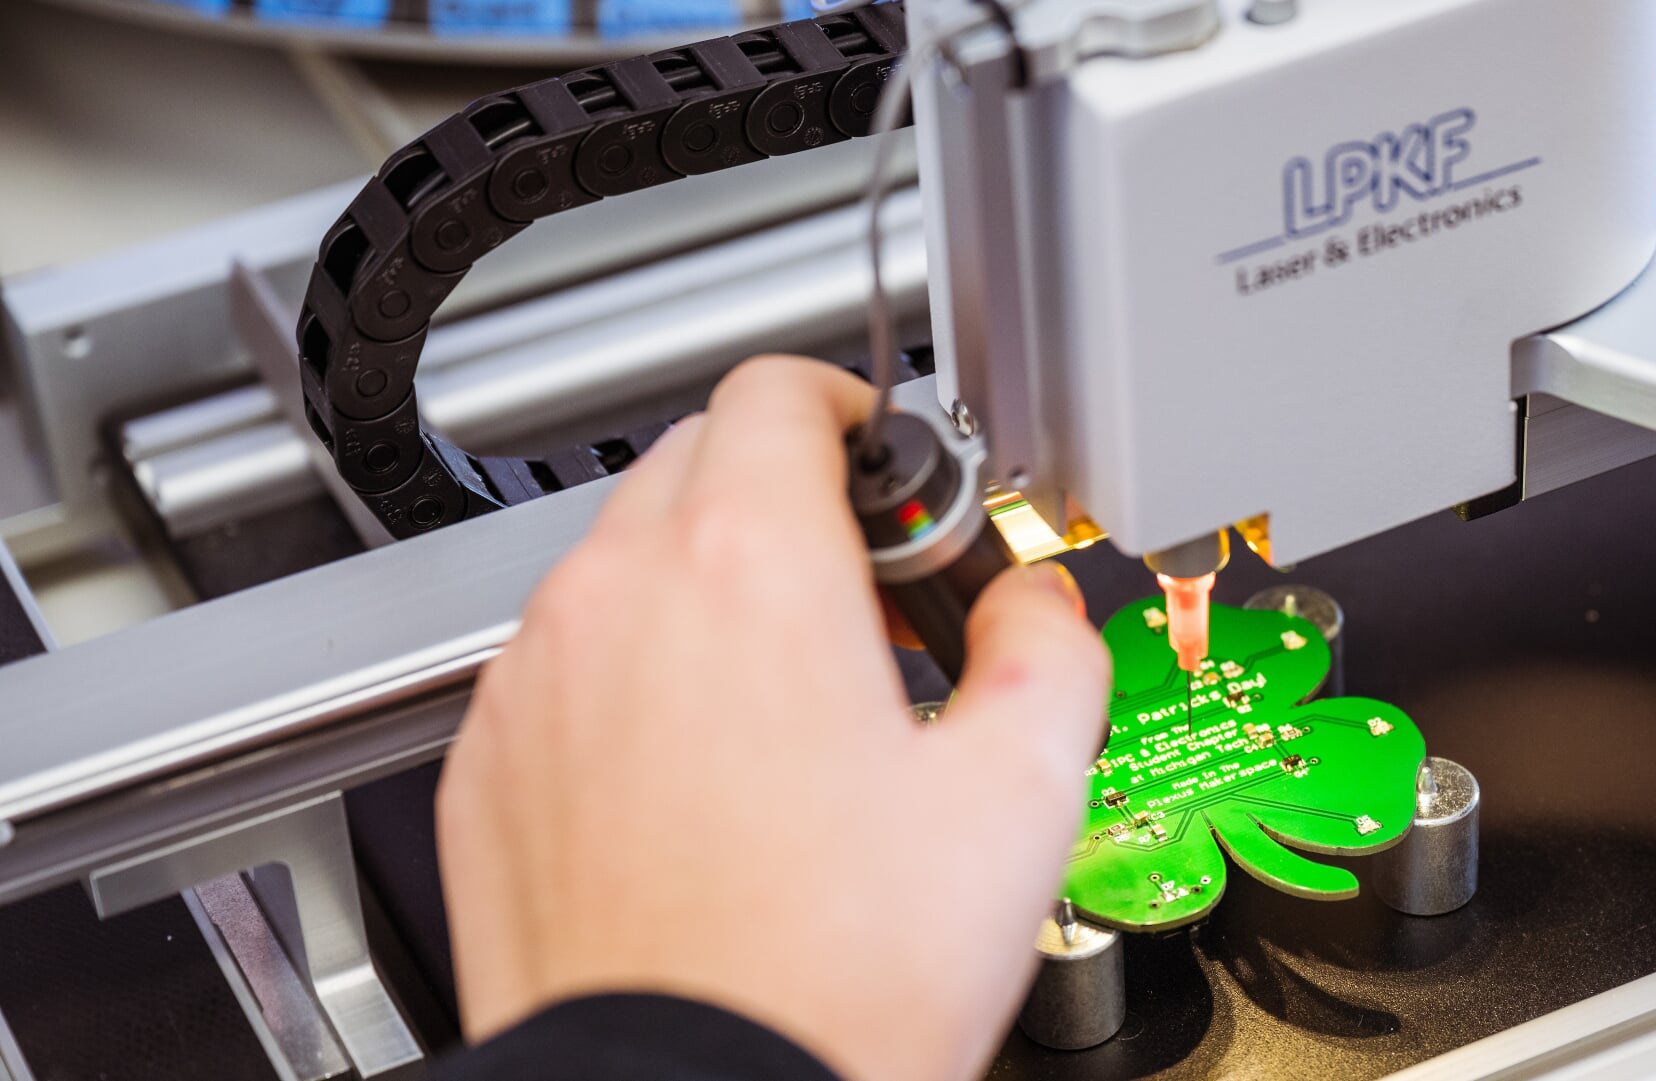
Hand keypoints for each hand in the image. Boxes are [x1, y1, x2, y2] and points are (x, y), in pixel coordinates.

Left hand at [436, 356, 1111, 1080]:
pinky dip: (631, 682)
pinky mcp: (489, 765)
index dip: (852, 409)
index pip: (780, 390)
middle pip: (699, 460)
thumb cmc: (832, 974)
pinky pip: (563, 667)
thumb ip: (1051, 648)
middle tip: (871, 596)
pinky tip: (706, 782)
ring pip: (625, 565)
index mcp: (753, 568)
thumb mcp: (1020, 794)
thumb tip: (1041, 606)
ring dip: (708, 589)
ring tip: (793, 704)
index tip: (887, 464)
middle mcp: (621, 599)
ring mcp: (536, 682)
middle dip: (791, 499)